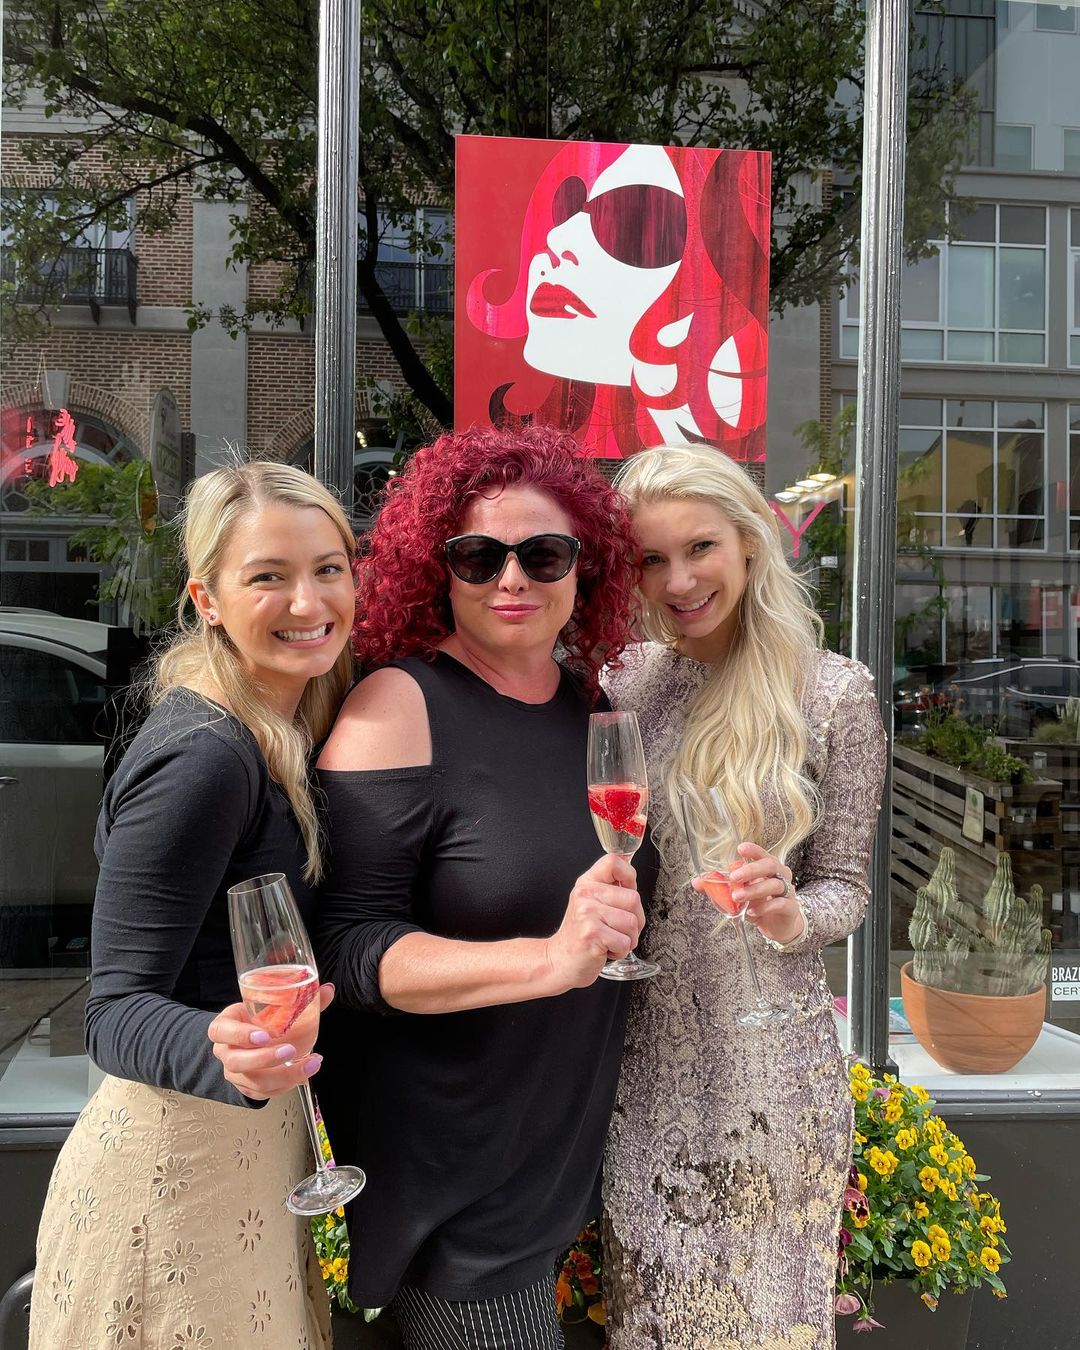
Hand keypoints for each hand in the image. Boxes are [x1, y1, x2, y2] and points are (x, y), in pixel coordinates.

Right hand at [208, 983, 334, 1100]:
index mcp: (225, 1027)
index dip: (240, 1035)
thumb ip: (299, 999)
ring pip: (253, 1082)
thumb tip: (328, 990)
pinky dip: (286, 1086)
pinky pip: (264, 1093)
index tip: (263, 1035)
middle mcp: (226, 1052)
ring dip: (284, 1076)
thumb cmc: (256, 1020)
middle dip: (265, 1059)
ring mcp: (234, 1073)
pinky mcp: (246, 1088)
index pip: (221, 1031)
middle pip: (237, 1062)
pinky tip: (303, 1076)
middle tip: (290, 1051)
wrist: (245, 1038)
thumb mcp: (267, 1006)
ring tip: (308, 1064)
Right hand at [545, 855, 644, 989]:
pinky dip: (620, 951)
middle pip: (633, 898)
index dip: (629, 875)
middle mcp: (585, 894)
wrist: (559, 961)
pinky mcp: (592, 934)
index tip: (627, 890)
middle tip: (616, 928)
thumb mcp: (590, 903)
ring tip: (610, 939)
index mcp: (587, 883)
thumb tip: (629, 868)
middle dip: (635, 920)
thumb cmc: (580, 934)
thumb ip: (609, 887)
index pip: (614, 862)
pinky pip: (625, 942)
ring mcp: (587, 913)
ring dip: (628, 939)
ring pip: (632, 922)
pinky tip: (606, 949)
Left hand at [726, 843, 805, 945]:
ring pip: (774, 885)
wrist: (780, 925)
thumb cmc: (760, 903)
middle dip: (752, 869)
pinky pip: (780, 904)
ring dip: (754, 890)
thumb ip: (719, 888)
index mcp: (768, 868)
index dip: (753, 850)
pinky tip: (752, 913)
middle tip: (734, 876)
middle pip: (770, 865)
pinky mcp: (790, 908)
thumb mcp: (740, 894)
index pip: (762, 854)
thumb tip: (697, 882)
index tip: (740, 848)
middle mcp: (780, 876)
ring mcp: (787, 892)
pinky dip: (765, 907)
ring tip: (737, 897)